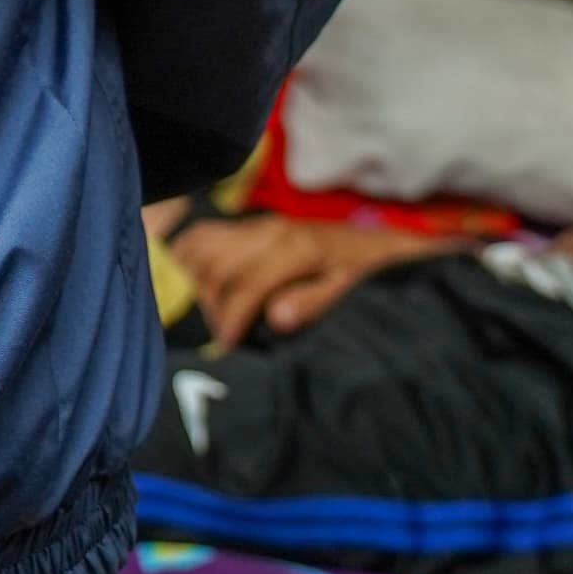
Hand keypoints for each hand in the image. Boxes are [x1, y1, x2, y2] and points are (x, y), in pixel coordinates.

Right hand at [173, 215, 463, 345]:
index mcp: (296, 249)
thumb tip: (275, 319)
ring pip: (204, 247)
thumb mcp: (351, 293)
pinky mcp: (252, 225)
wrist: (382, 247)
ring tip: (213, 315)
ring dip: (198, 282)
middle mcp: (271, 231)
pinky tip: (194, 282)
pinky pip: (206, 234)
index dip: (230, 320)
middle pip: (216, 266)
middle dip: (211, 305)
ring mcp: (259, 224)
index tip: (226, 349)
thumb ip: (313, 304)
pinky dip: (190, 256)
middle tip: (222, 337)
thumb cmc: (368, 276)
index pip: (245, 284)